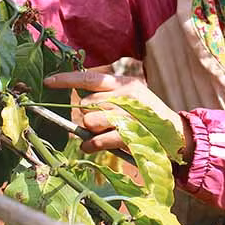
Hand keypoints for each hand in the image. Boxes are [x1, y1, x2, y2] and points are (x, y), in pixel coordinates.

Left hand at [43, 71, 194, 161]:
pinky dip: (93, 144)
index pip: (91, 78)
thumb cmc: (147, 119)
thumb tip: (79, 101)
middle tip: (100, 123)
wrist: (176, 136)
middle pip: (87, 103)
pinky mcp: (131, 134)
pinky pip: (99, 138)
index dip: (67, 79)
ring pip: (91, 119)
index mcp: (125, 83)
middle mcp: (127, 95)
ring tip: (100, 135)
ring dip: (91, 130)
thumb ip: (107, 98)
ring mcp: (130, 114)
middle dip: (87, 115)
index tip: (48, 81)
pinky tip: (93, 146)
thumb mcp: (130, 100)